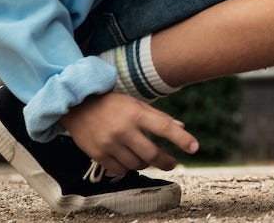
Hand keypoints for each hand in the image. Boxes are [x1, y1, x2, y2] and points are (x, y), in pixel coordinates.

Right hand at [60, 91, 198, 174]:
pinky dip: (129, 168)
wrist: (78, 107)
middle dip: (166, 161)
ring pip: (137, 164)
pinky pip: (120, 170)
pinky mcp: (98, 154)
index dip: (182, 139)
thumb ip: (159, 117)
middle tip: (172, 163)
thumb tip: (181, 128)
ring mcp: (110, 143)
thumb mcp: (137, 105)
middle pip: (152, 153)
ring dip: (146, 164)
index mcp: (137, 114)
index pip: (165, 127)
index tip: (195, 148)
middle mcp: (124, 129)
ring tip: (147, 158)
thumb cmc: (113, 105)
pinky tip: (130, 161)